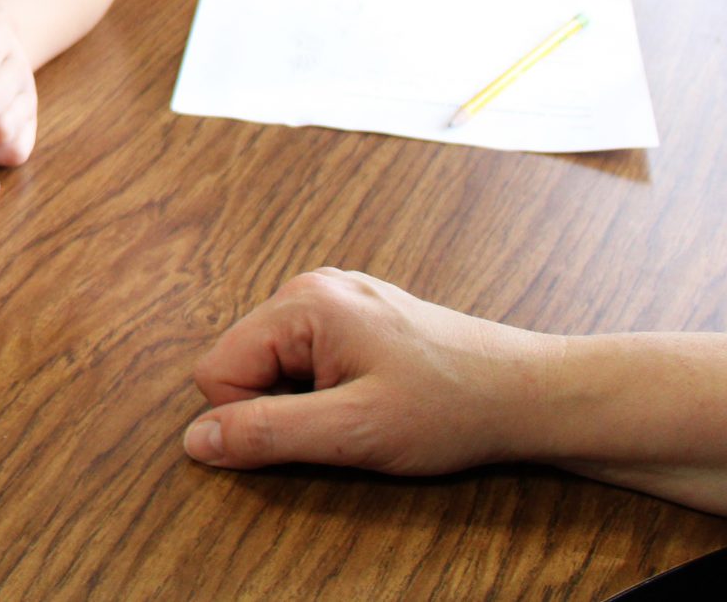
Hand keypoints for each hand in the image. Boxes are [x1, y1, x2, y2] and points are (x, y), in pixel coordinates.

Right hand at [184, 269, 545, 475]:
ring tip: (365, 407)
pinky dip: (327, 386)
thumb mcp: (353, 433)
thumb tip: (196, 440)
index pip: (217, 369)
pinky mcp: (355, 314)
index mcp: (302, 303)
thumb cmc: (453, 408)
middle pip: (242, 361)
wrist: (530, 394)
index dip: (254, 418)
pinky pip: (304, 356)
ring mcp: (334, 296)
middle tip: (346, 419)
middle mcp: (310, 286)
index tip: (317, 430)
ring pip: (272, 363)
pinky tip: (374, 394)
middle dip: (282, 405)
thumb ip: (267, 434)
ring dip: (306, 399)